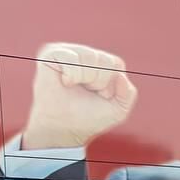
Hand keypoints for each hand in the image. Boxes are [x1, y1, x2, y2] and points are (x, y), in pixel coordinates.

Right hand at [21, 43, 137, 149]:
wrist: (63, 127)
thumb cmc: (89, 117)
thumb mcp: (118, 110)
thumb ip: (128, 94)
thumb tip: (120, 76)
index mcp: (105, 63)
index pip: (115, 64)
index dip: (109, 85)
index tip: (99, 95)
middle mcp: (87, 54)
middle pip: (104, 61)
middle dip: (98, 83)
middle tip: (86, 92)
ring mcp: (69, 52)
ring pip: (89, 58)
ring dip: (85, 79)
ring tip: (74, 87)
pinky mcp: (51, 53)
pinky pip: (69, 58)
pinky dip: (71, 75)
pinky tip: (65, 82)